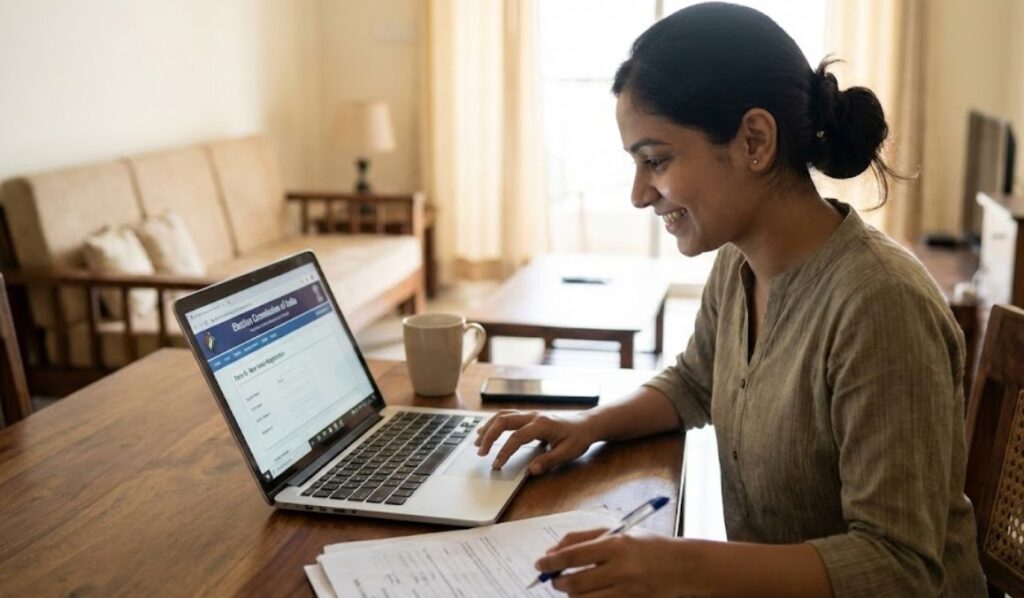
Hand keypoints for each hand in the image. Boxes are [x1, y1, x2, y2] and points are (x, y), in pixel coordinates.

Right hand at [474, 410, 596, 473]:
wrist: (586, 424)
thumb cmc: (578, 438)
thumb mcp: (568, 452)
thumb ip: (549, 461)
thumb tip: (531, 471)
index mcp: (542, 425)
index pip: (516, 438)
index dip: (504, 452)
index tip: (496, 465)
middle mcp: (534, 416)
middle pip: (504, 421)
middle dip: (489, 436)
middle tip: (480, 452)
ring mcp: (531, 414)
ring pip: (503, 415)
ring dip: (489, 427)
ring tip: (477, 441)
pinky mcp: (529, 416)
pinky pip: (507, 415)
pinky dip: (495, 422)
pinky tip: (487, 430)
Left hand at [536, 528, 681, 597]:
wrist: (683, 567)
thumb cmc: (647, 546)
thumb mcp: (618, 532)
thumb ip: (584, 538)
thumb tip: (553, 551)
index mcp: (616, 545)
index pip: (572, 555)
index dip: (551, 562)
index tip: (540, 564)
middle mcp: (620, 569)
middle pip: (574, 581)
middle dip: (557, 581)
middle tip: (552, 578)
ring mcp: (626, 590)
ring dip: (570, 593)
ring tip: (569, 586)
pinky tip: (586, 594)